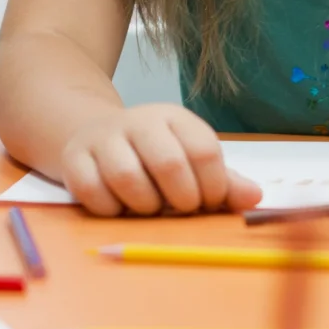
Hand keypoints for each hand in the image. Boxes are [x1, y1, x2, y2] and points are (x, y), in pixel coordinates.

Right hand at [54, 103, 261, 216]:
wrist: (93, 134)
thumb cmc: (152, 155)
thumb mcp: (190, 160)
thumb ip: (223, 182)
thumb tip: (255, 197)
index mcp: (174, 118)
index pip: (205, 150)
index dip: (214, 187)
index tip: (210, 202)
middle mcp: (139, 122)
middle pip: (169, 163)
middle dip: (182, 198)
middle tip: (182, 209)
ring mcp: (103, 138)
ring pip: (128, 178)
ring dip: (145, 206)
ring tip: (150, 208)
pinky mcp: (73, 158)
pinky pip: (93, 193)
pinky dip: (110, 210)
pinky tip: (119, 207)